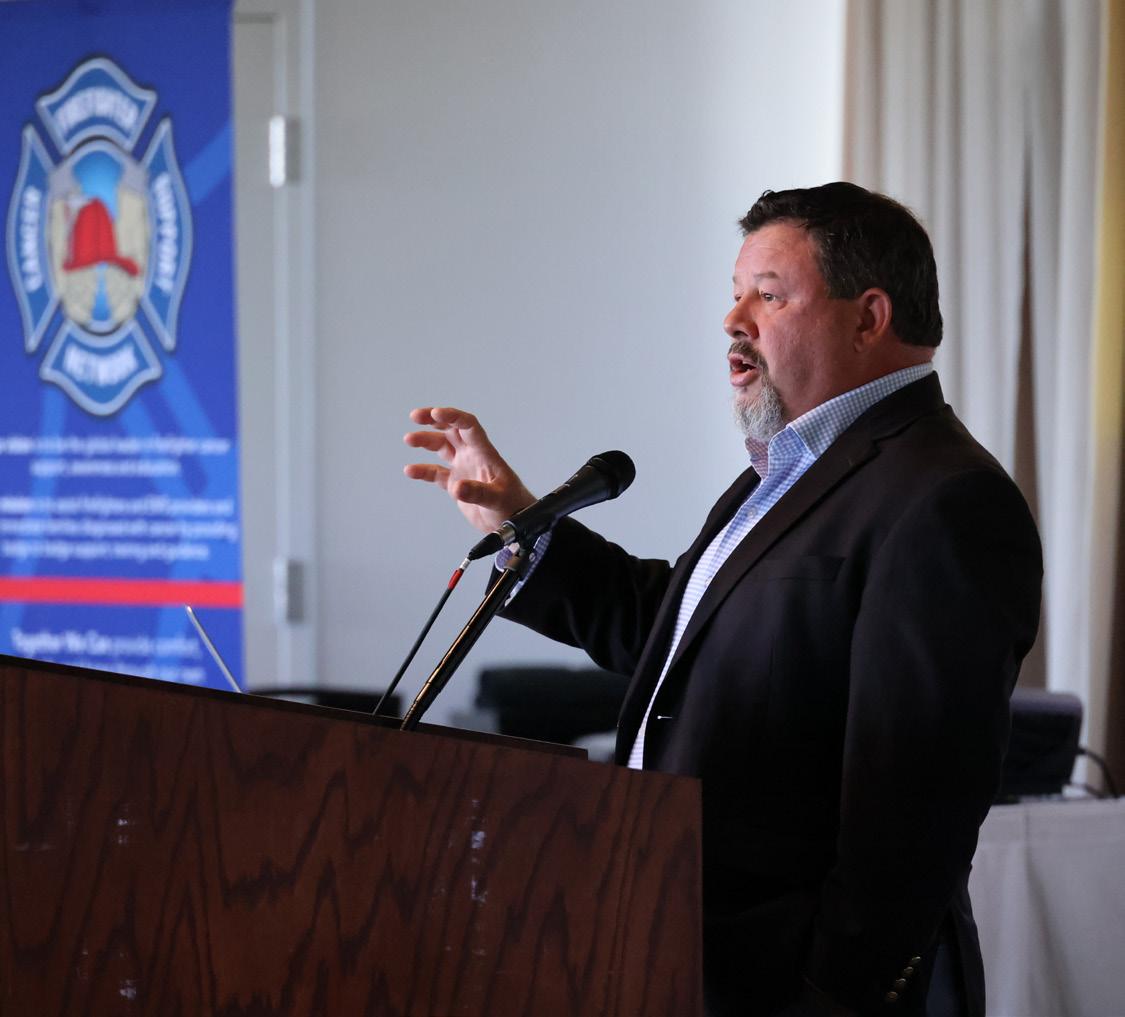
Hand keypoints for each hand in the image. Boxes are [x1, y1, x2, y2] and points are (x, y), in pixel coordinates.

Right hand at [404, 407, 535, 534]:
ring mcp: (464, 468)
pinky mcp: (457, 484)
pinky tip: (411, 470)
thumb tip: (457, 486)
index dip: (452, 416)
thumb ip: (478, 492)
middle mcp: (472, 456)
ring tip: (409, 440)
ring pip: (442, 447)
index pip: (468, 426)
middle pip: (452, 430)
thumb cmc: (515, 506)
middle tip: (416, 416)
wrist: (514, 523)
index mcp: (484, 453)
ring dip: (426, 441)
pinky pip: (437, 473)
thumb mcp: (498, 499)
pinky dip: (424, 471)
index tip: (435, 414)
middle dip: (433, 420)